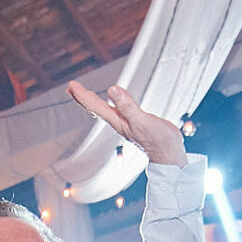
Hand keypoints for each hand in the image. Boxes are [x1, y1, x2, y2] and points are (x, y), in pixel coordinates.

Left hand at [66, 81, 186, 165]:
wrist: (170, 156)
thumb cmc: (159, 140)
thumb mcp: (142, 121)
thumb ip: (127, 106)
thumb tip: (112, 89)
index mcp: (118, 121)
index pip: (95, 106)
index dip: (82, 95)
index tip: (71, 84)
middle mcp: (119, 123)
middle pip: (96, 109)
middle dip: (83, 98)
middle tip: (71, 87)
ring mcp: (127, 124)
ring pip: (105, 111)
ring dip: (93, 102)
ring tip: (85, 95)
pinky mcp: (135, 125)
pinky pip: (117, 112)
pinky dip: (109, 105)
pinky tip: (113, 105)